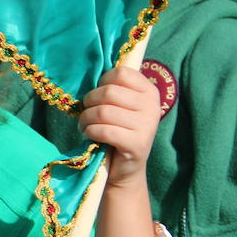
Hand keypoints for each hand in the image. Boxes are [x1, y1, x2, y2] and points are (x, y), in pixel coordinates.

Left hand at [78, 66, 160, 188]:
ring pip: (103, 112)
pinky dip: (90, 132)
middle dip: (89, 102)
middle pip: (108, 92)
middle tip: (86, 113)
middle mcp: (152, 106)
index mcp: (149, 91)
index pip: (120, 73)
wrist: (125, 168)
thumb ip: (114, 88)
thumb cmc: (118, 131)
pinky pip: (103, 130)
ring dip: (86, 119)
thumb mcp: (121, 106)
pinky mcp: (137, 144)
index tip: (98, 97)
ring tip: (85, 126)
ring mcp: (147, 125)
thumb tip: (93, 69)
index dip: (102, 82)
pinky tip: (90, 135)